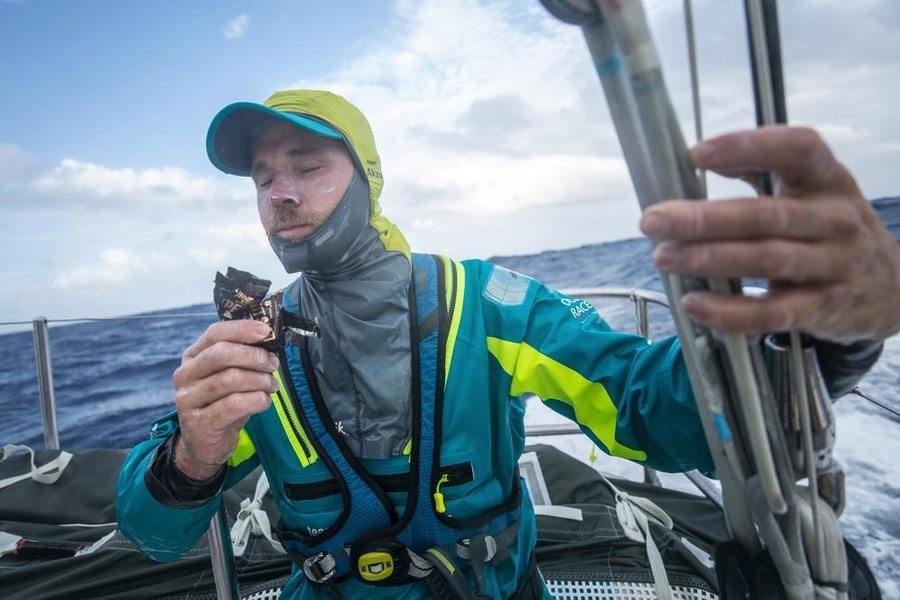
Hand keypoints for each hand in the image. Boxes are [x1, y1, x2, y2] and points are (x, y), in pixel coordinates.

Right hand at [172, 320, 279, 478]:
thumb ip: (242, 358)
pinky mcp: (199, 423)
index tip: (266, 331)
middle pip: (221, 354)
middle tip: (272, 364)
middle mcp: (185, 375)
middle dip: (254, 356)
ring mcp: (188, 400)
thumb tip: (269, 340)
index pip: (214, 333)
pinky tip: (264, 401)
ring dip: (259, 380)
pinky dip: (256, 400)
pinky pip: (233, 404)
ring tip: (272, 385)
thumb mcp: (229, 377)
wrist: (204, 445)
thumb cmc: (222, 404)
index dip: (242, 329)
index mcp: (192, 357)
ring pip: (230, 379)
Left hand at [639, 126, 899, 342]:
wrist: (892, 290)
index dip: (747, 147)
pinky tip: (694, 304)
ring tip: (664, 257)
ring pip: (768, 259)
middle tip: (653, 220)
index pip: (798, 149)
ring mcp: (834, 266)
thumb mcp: (810, 193)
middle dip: (705, 218)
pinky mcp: (825, 309)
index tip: (696, 154)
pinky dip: (731, 312)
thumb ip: (760, 173)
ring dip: (710, 259)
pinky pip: (774, 312)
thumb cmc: (829, 232)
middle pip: (768, 214)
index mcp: (828, 180)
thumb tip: (696, 160)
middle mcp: (836, 219)